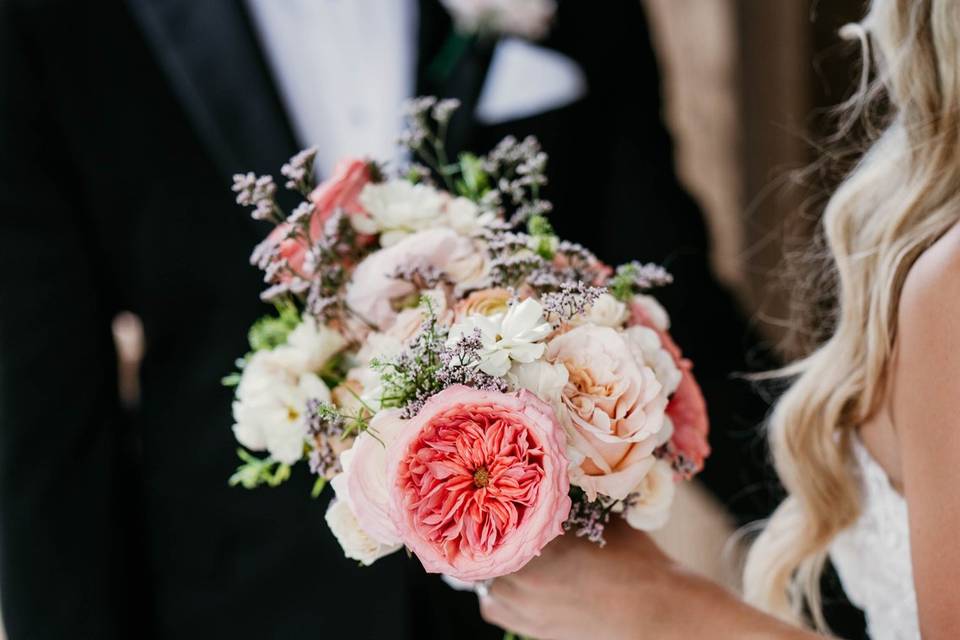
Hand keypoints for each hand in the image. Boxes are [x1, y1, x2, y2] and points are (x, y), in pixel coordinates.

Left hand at [480, 521, 814, 639]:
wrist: (659, 612)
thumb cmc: (637, 562)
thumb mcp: (606, 519)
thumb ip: (577, 499)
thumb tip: (558, 475)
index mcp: (543, 545)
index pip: (499, 517)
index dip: (494, 503)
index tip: (494, 492)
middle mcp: (527, 579)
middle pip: (486, 550)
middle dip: (492, 534)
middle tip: (498, 518)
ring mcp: (528, 609)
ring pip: (485, 582)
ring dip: (490, 564)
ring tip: (504, 550)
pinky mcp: (534, 630)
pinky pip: (494, 609)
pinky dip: (496, 595)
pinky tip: (511, 581)